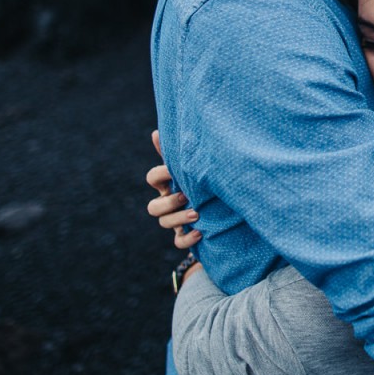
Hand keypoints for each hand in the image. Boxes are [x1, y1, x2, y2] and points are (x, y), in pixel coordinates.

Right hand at [147, 130, 201, 249]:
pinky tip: (200, 233)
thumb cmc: (203, 181)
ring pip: (163, 223)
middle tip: (184, 196)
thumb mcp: (192, 167)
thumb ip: (176, 153)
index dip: (159, 175)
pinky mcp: (185, 235)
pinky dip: (187, 239)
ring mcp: (175, 220)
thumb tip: (156, 131)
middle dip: (167, 202)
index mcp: (169, 184)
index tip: (173, 171)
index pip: (152, 178)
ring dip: (177, 219)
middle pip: (153, 207)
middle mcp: (169, 203)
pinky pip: (178, 242)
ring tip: (196, 214)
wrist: (221, 206)